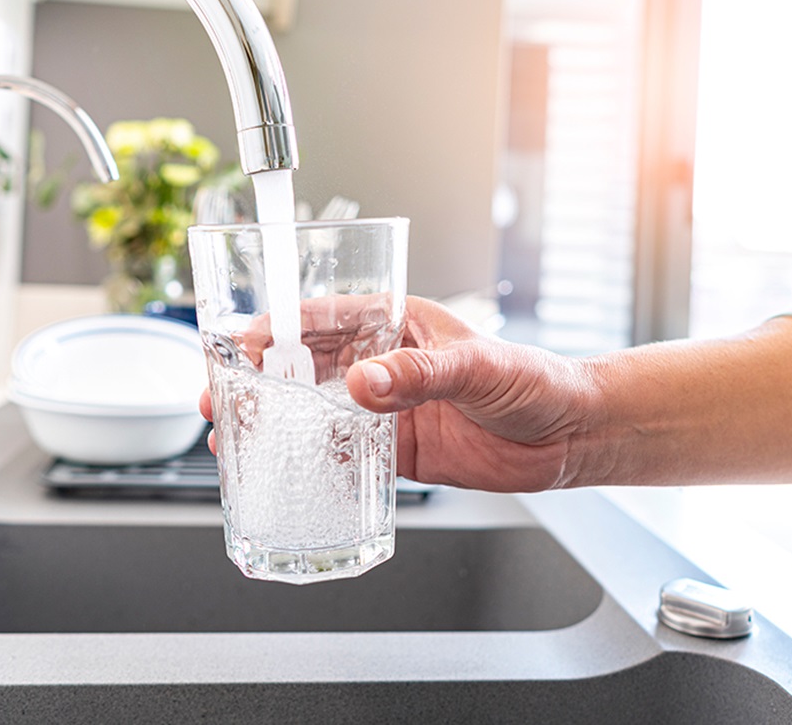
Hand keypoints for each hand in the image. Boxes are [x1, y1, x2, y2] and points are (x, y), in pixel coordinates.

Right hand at [198, 296, 592, 492]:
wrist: (571, 435)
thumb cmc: (535, 380)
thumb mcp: (476, 367)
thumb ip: (418, 375)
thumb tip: (363, 383)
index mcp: (398, 325)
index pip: (323, 319)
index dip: (276, 330)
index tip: (240, 345)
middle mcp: (386, 365)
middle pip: (306, 368)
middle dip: (259, 380)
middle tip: (220, 396)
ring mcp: (389, 409)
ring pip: (317, 413)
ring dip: (276, 423)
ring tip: (235, 435)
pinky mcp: (399, 450)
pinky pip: (346, 456)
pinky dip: (314, 463)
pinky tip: (285, 471)